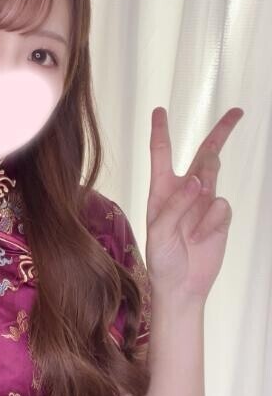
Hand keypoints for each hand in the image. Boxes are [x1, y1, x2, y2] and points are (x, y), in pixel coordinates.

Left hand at [145, 106, 243, 301]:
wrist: (181, 286)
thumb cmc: (162, 259)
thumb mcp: (159, 232)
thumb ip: (175, 204)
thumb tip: (198, 180)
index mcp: (161, 190)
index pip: (161, 154)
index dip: (161, 131)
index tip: (160, 110)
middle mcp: (184, 191)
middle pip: (204, 153)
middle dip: (221, 132)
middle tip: (237, 112)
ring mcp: (204, 203)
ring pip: (215, 176)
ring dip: (207, 184)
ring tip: (193, 221)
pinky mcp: (219, 217)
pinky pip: (222, 206)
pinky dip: (213, 221)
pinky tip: (202, 237)